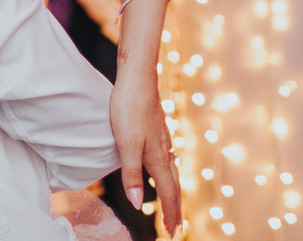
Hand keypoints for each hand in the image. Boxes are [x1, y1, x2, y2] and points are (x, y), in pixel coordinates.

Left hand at [109, 69, 180, 233]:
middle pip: (173, 184)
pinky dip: (169, 172)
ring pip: (172, 171)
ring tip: (173, 202)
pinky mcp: (158, 128)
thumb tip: (137, 204)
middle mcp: (164, 150)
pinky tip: (165, 165)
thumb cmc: (129, 109)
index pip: (166, 192)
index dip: (170, 213)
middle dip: (175, 207)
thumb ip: (131, 174)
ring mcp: (162, 138)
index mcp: (156, 158)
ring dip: (173, 190)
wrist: (138, 77)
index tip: (174, 232)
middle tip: (177, 226)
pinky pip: (168, 158)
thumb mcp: (126, 145)